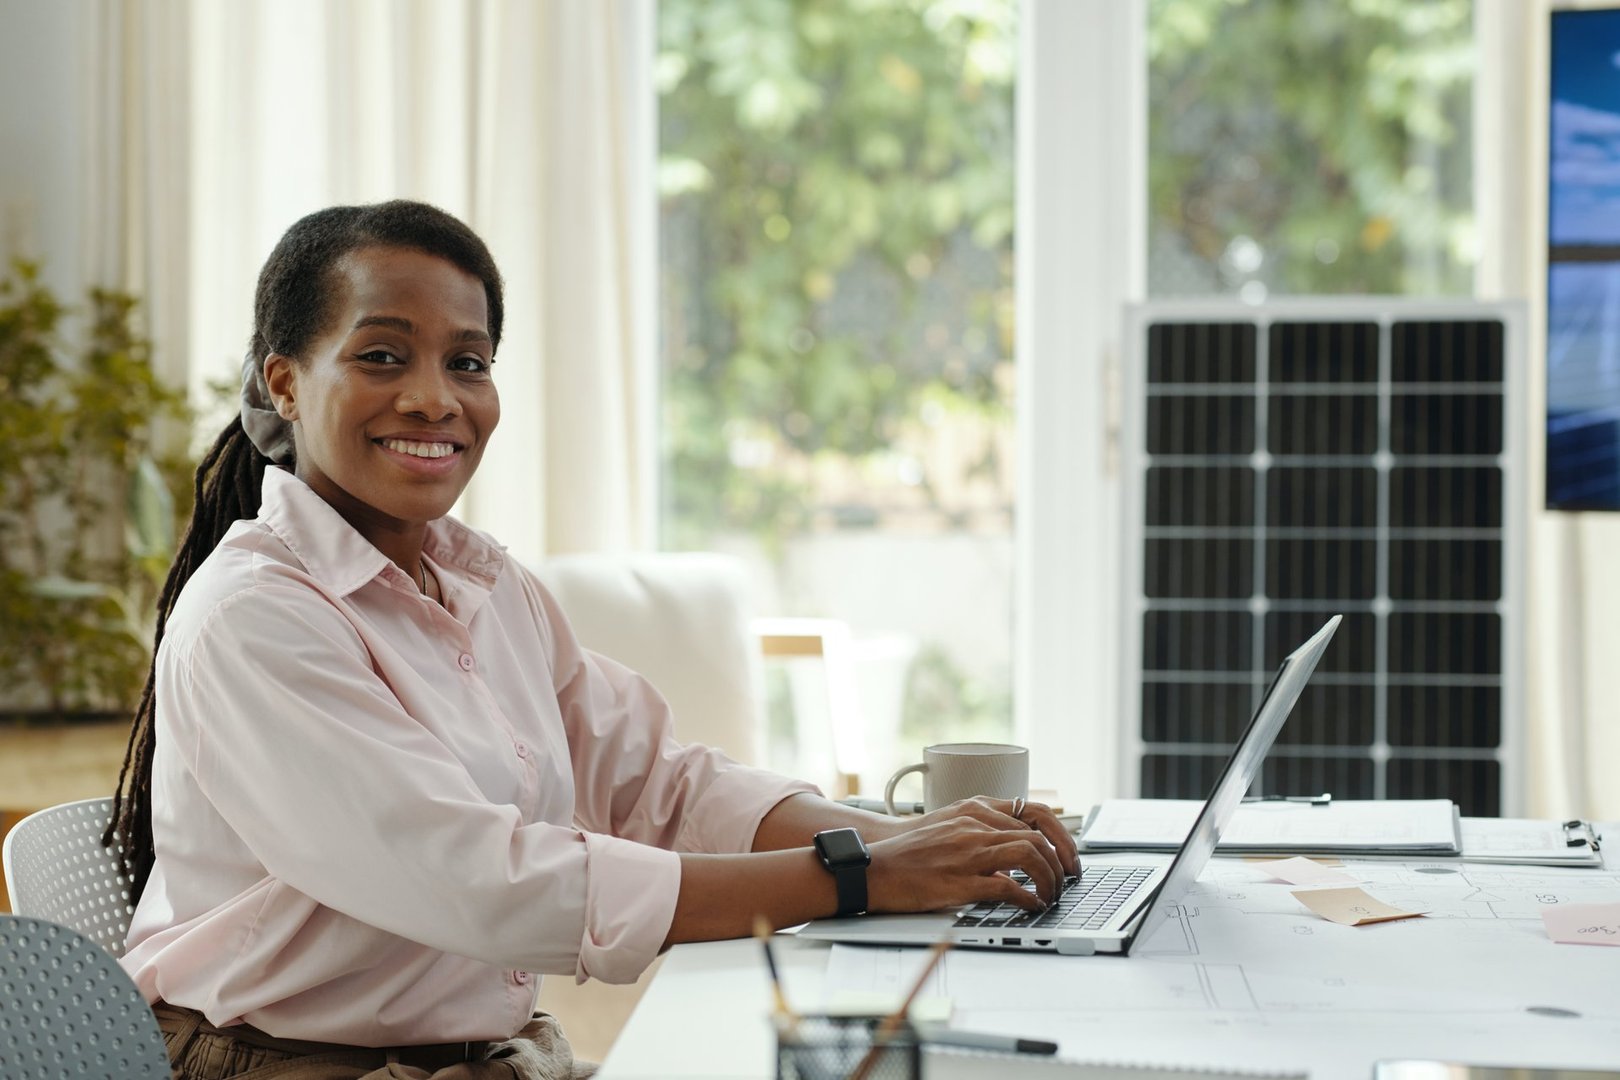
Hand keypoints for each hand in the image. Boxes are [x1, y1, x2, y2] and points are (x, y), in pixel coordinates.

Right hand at [866, 797, 1081, 914]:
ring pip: (1029, 855)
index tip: (1068, 857)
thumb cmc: (910, 852)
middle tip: (1066, 882)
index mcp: (975, 810)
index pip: (1036, 814)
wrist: (875, 867)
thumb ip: (983, 831)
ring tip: (1051, 895)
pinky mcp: (961, 880)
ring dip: (1049, 879)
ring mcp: (968, 852)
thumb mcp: (951, 827)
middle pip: (1038, 837)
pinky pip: (1008, 887)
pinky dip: (1028, 897)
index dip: (1061, 837)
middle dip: (1061, 863)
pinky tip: (1031, 905)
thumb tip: (1016, 852)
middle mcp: (975, 825)